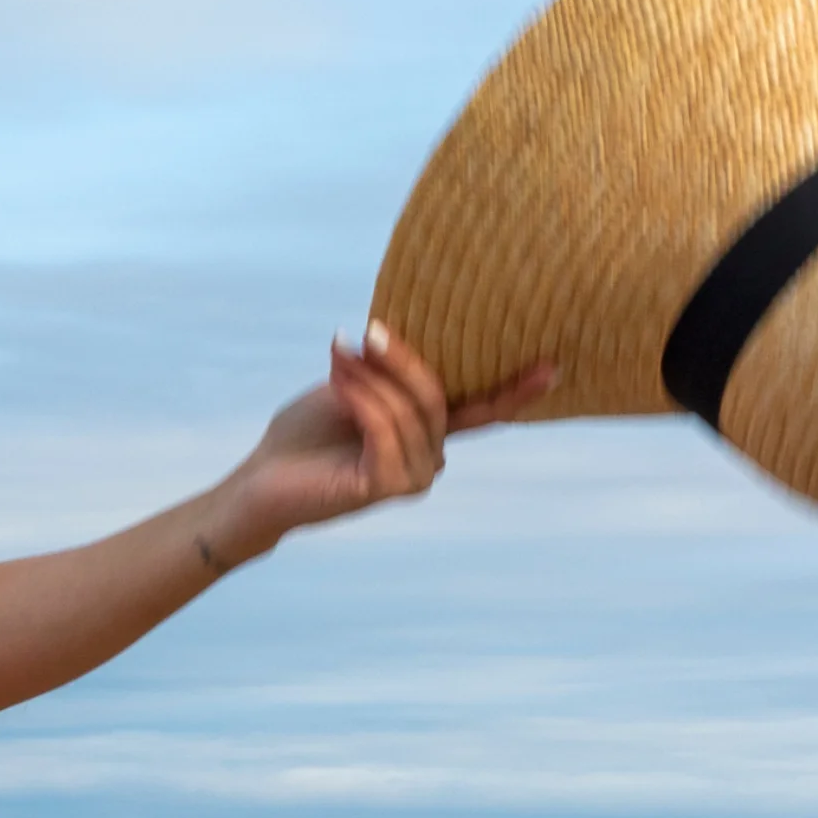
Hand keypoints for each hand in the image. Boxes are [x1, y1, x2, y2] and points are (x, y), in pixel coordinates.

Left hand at [210, 324, 554, 562]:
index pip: (483, 408)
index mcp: (428, 431)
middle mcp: (430, 458)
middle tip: (364, 332)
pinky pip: (386, 429)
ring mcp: (413, 477)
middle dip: (398, 360)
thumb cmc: (307, 433)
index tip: (552, 363)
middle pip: (437, 396)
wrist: (264, 481)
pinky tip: (337, 386)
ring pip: (411, 411)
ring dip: (371, 379)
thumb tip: (392, 330)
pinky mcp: (386, 487)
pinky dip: (361, 402)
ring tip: (337, 356)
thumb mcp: (353, 386)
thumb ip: (387, 368)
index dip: (517, 389)